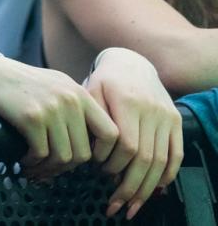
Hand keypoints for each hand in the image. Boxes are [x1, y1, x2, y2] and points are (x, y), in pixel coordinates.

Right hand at [0, 56, 117, 180]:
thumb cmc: (25, 84)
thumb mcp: (59, 86)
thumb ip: (78, 108)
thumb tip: (90, 144)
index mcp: (81, 95)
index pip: (111, 133)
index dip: (103, 154)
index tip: (89, 161)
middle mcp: (70, 101)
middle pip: (83, 152)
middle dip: (67, 167)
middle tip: (54, 168)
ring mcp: (52, 110)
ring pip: (63, 157)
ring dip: (49, 168)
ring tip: (38, 167)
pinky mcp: (31, 118)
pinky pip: (41, 153)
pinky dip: (33, 162)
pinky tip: (26, 159)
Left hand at [85, 48, 182, 219]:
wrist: (131, 62)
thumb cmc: (103, 81)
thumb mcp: (89, 91)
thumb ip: (91, 120)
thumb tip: (90, 152)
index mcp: (127, 102)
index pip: (127, 144)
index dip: (114, 163)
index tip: (100, 170)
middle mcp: (151, 111)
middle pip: (146, 158)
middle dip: (130, 185)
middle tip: (116, 204)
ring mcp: (167, 118)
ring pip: (162, 161)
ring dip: (147, 187)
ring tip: (133, 203)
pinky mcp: (176, 122)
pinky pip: (176, 154)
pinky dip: (167, 175)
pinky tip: (155, 189)